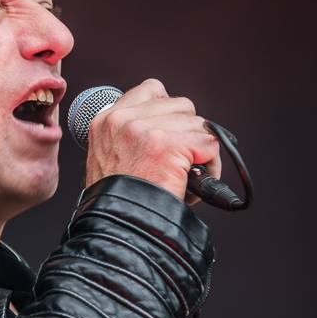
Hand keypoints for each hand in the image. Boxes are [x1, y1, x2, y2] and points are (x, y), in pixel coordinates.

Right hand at [84, 78, 220, 203]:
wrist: (117, 226)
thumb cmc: (116, 203)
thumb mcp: (108, 159)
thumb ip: (131, 136)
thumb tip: (167, 128)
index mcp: (106, 121)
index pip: (150, 91)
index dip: (167, 112)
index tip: (169, 133)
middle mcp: (123, 119)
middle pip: (180, 104)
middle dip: (186, 131)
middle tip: (179, 159)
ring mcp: (146, 129)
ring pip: (197, 123)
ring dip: (199, 149)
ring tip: (185, 173)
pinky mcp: (168, 144)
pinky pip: (209, 143)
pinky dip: (210, 164)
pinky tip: (194, 180)